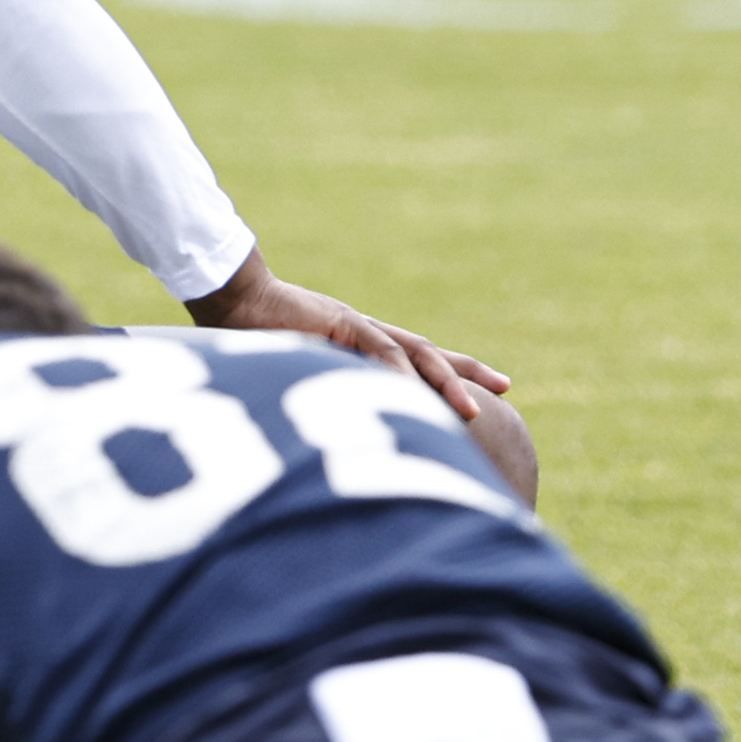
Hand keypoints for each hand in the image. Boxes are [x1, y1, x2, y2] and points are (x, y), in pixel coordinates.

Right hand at [186, 252, 510, 420]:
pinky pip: (376, 349)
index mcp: (362, 346)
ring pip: (413, 354)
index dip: (452, 374)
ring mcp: (356, 327)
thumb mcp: (299, 379)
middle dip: (467, 373)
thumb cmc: (258, 341)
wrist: (233, 300)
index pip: (416, 362)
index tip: (489, 392)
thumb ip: (324, 398)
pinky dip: (396, 372)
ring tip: (471, 412)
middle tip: (507, 388)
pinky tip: (414, 392)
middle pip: (429, 353)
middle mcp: (368, 334)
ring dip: (444, 385)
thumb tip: (335, 441)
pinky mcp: (338, 322)